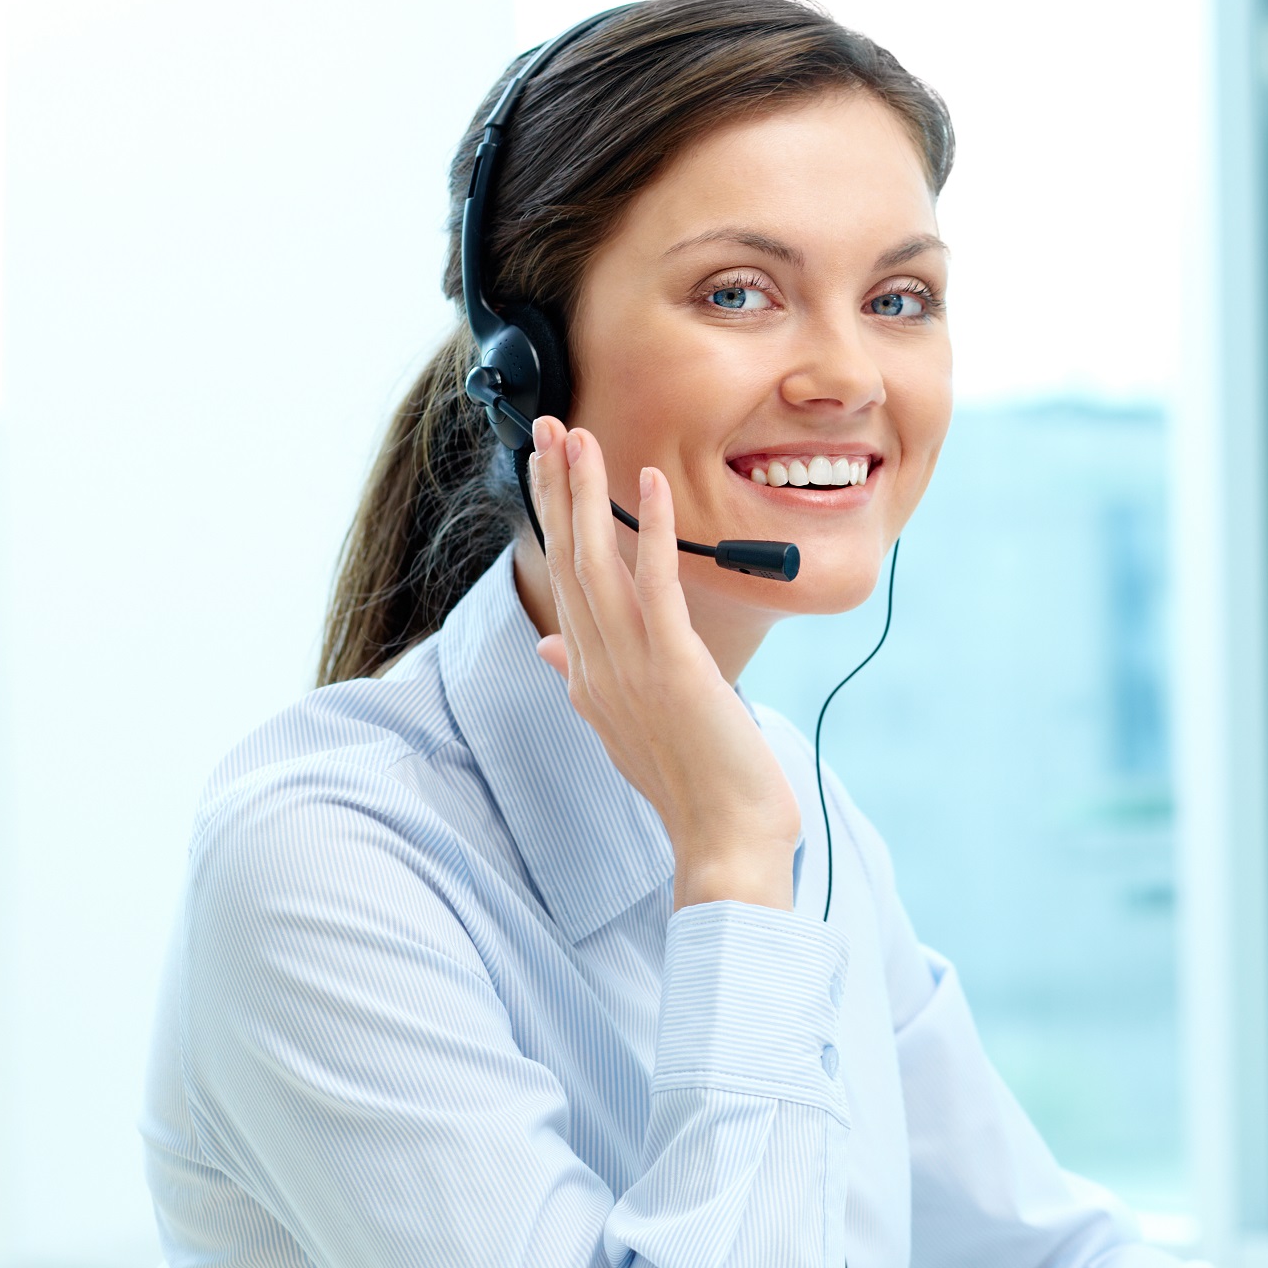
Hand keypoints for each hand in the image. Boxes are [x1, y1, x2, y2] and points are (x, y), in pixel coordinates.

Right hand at [529, 417, 801, 910]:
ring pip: (595, 563)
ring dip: (585, 495)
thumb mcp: (626, 728)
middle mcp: (595, 667)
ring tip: (576, 436)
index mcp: (586, 679)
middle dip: (553, 490)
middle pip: (564, 561)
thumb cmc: (692, 788)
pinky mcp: (673, 666)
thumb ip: (585, 682)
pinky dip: (651, 532)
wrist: (722, 840)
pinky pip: (656, 585)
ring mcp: (630, 666)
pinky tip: (649, 483)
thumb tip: (549, 650)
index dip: (550, 519)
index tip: (544, 468)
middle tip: (545, 426)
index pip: (561, 581)